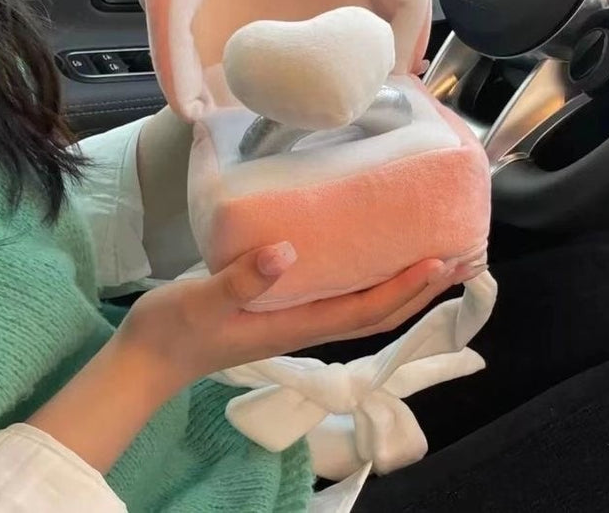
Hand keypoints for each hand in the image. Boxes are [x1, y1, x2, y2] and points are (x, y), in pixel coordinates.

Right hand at [115, 242, 467, 392]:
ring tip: (430, 259)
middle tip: (458, 258)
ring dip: (401, 285)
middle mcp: (306, 324)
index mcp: (296, 325)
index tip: (441, 262)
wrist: (150, 356)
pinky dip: (367, 280)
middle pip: (377, 312)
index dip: (405, 288)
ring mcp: (296, 319)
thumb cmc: (175, 329)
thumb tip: (287, 252)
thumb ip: (242, 279)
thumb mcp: (204, 301)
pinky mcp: (283, 309)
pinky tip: (369, 259)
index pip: (365, 310)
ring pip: (363, 305)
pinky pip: (339, 295)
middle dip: (420, 289)